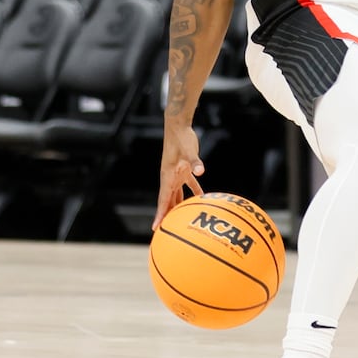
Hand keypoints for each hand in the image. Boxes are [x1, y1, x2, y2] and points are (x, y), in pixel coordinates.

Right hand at [153, 115, 204, 229]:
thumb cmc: (181, 139)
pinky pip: (189, 184)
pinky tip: (201, 199)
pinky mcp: (185, 168)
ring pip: (177, 195)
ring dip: (178, 206)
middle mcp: (170, 177)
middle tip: (166, 231)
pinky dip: (194, 191)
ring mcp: (177, 173)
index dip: (160, 215)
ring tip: (179, 220)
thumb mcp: (189, 151)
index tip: (156, 228)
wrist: (178, 126)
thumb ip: (195, 162)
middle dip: (167, 216)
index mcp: (167, 177)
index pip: (163, 200)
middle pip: (168, 201)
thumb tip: (200, 171)